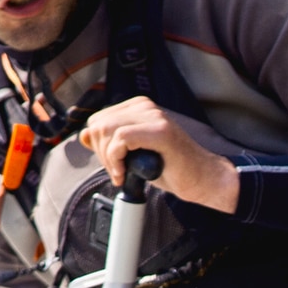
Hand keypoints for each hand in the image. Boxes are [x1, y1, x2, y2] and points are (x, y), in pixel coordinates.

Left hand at [79, 97, 238, 213]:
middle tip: (116, 171)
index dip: (97, 144)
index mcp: (138, 107)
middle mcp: (145, 107)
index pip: (98, 119)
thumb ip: (111, 141)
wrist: (203, 180)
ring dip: (109, 158)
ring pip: (107, 130)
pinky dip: (117, 158)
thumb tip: (84, 136)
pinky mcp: (160, 131)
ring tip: (121, 173)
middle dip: (101, 152)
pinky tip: (125, 172)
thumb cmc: (173, 168)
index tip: (112, 164)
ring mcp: (154, 117)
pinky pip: (121, 139)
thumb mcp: (134, 151)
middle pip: (98, 124)